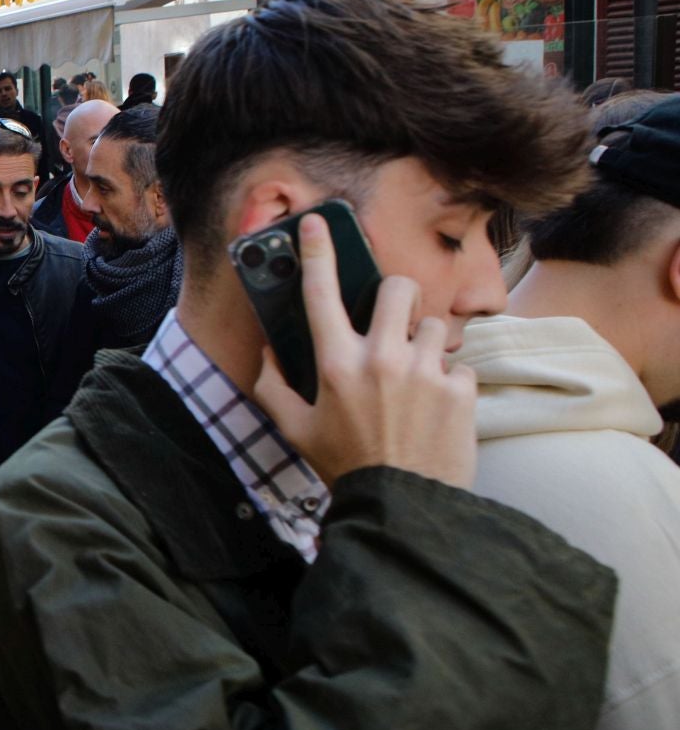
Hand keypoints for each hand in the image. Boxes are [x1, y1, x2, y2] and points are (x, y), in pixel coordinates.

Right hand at [252, 213, 477, 489]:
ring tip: (417, 378)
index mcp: (336, 365)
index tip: (316, 223)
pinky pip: (459, 367)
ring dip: (427, 345)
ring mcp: (426, 373)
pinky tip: (437, 409)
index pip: (320, 294)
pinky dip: (451, 384)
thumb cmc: (346, 467)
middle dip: (397, 297)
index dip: (317, 252)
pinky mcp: (461, 391)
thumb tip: (268, 353)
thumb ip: (274, 387)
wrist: (403, 506)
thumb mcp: (297, 430)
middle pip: (398, 289)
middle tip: (393, 322)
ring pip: (436, 326)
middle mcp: (382, 360)